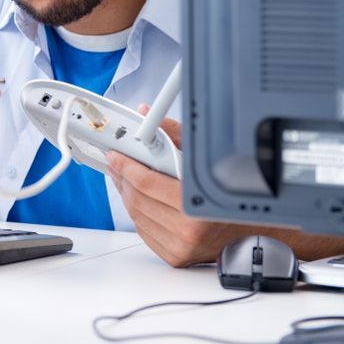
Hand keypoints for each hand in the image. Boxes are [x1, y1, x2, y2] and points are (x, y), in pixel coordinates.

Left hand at [106, 104, 248, 266]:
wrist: (255, 228)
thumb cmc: (231, 192)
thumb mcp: (205, 156)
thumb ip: (174, 134)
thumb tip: (146, 115)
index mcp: (196, 204)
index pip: (146, 183)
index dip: (126, 166)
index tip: (117, 156)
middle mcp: (188, 230)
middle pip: (137, 199)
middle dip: (123, 178)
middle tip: (118, 164)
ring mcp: (181, 246)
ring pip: (136, 216)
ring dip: (127, 195)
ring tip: (126, 179)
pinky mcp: (176, 256)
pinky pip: (144, 231)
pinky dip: (138, 213)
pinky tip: (140, 200)